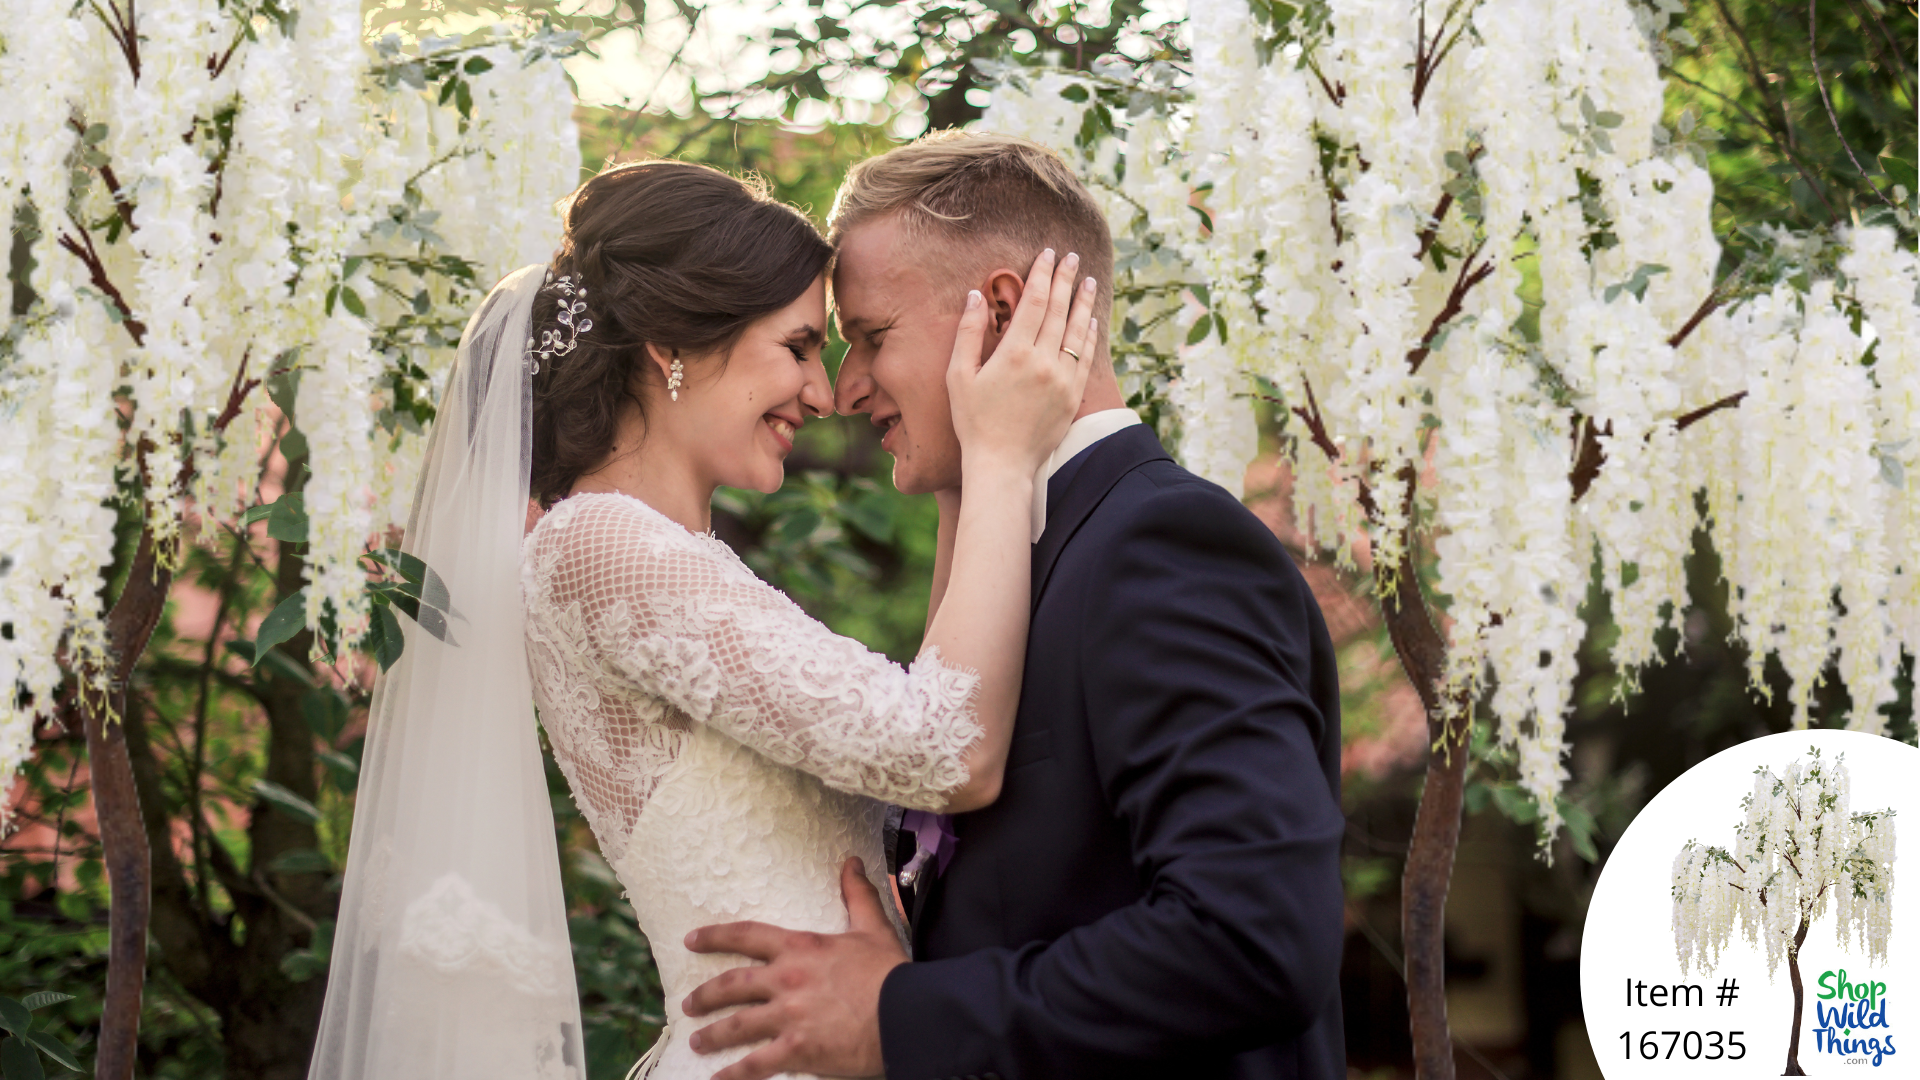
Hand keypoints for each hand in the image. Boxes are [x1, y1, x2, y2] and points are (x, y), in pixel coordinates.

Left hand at [682, 858, 907, 1079]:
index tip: (691, 940)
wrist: (905, 1014)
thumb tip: (851, 862)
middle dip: (705, 996)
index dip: (715, 937)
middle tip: (689, 1004)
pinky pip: (755, 1065)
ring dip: (712, 1035)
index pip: (746, 936)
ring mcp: (788, 1016)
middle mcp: (786, 980)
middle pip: (732, 986)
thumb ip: (857, 894)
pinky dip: (734, 1074)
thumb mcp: (872, 927)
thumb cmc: (890, 972)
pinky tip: (718, 1079)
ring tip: (697, 1042)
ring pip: (737, 1026)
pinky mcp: (797, 1049)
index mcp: (800, 948)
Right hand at [947, 248, 1099, 475]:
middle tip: (1072, 258)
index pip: (1034, 302)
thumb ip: (968, 333)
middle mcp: (1043, 362)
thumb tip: (976, 295)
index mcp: (1014, 353)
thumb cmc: (973, 421)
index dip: (1043, 274)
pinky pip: (1086, 358)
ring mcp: (1062, 379)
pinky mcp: (1073, 397)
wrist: (1001, 464)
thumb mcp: (958, 375)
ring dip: (1083, 303)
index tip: (1048, 254)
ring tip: (1089, 281)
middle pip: (1059, 310)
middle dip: (1066, 280)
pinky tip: (1091, 321)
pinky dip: (1090, 336)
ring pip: (1078, 331)